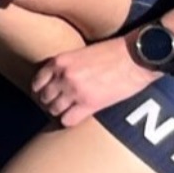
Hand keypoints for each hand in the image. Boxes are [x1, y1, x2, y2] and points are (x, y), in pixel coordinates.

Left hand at [29, 37, 150, 129]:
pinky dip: (70, 120)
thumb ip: (68, 64)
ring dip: (59, 111)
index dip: (41, 89)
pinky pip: (68, 120)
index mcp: (60, 61)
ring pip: (54, 109)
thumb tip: (60, 78)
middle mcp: (64, 76)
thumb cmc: (113, 51)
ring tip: (67, 111)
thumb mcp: (82, 52)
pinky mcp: (90, 104)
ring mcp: (75, 91)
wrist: (135, 57)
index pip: (38, 81)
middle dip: (50, 101)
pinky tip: (76, 117)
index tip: (45, 93)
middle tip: (58, 103)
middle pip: (44, 97)